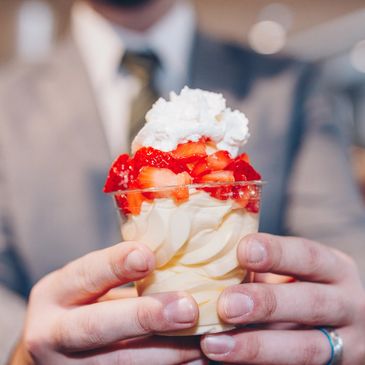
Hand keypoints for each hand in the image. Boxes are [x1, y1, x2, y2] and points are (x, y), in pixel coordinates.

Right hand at [11, 242, 203, 364]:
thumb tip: (172, 253)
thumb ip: (118, 274)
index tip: (148, 256)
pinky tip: (196, 361)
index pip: (85, 275)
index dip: (116, 265)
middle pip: (97, 327)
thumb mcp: (87, 284)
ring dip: (168, 352)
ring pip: (120, 363)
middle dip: (145, 318)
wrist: (54, 349)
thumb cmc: (80, 305)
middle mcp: (53, 334)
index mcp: (54, 295)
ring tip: (203, 338)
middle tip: (187, 309)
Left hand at [200, 233, 364, 363]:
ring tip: (215, 344)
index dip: (276, 253)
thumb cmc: (304, 288)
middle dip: (267, 303)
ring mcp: (346, 343)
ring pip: (306, 348)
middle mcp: (348, 304)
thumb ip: (265, 269)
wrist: (338, 325)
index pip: (308, 256)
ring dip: (257, 347)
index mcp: (334, 269)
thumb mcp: (296, 272)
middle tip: (226, 306)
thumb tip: (216, 260)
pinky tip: (228, 362)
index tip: (243, 251)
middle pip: (312, 302)